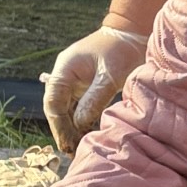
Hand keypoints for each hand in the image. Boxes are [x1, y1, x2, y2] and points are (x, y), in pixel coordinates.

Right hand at [39, 25, 148, 152]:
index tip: (66, 143)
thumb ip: (94, 98)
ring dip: (72, 129)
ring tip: (78, 149)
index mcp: (64, 69)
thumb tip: (79, 123)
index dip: (58, 124)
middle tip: (71, 152)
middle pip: (57, 108)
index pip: (53, 101)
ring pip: (67, 110)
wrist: (133, 34)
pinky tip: (87, 136)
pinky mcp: (86, 88)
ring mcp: (75, 82)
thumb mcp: (110, 75)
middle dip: (63, 130)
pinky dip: (82, 122)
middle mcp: (65, 76)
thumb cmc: (121, 50)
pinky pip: (79, 108)